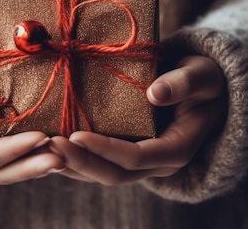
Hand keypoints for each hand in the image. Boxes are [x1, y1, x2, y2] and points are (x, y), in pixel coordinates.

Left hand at [49, 55, 226, 184]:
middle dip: (80, 161)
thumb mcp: (202, 74)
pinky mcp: (127, 153)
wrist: (205, 88)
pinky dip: (75, 158)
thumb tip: (156, 93)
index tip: (76, 134)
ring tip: (41, 147)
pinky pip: (99, 163)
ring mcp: (141, 162)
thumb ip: (184, 82)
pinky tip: (49, 146)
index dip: (105, 149)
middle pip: (113, 174)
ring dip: (72, 164)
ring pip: (102, 174)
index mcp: (177, 149)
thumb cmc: (205, 78)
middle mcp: (158, 163)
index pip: (136, 158)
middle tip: (49, 143)